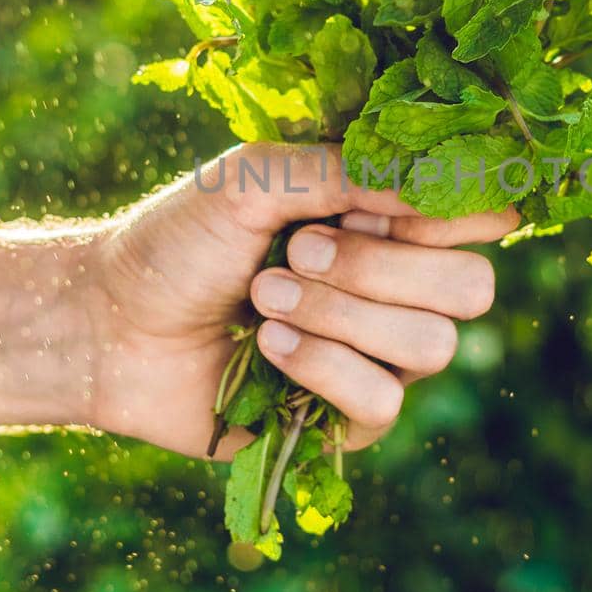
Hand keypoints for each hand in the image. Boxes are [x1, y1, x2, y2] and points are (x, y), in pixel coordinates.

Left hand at [77, 143, 516, 458]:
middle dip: (382, 268)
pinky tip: (269, 346)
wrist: (109, 321)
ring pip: (430, 345)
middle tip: (299, 249)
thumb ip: (346, 171)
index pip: (482, 216)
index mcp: (389, 220)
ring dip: (340, 315)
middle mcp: (400, 288)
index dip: (449, 212)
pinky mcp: (348, 420)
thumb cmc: (180, 238)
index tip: (373, 204)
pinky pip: (383, 402)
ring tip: (264, 296)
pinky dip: (323, 367)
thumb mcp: (256, 177)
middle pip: (471, 288)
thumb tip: (432, 181)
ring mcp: (379, 357)